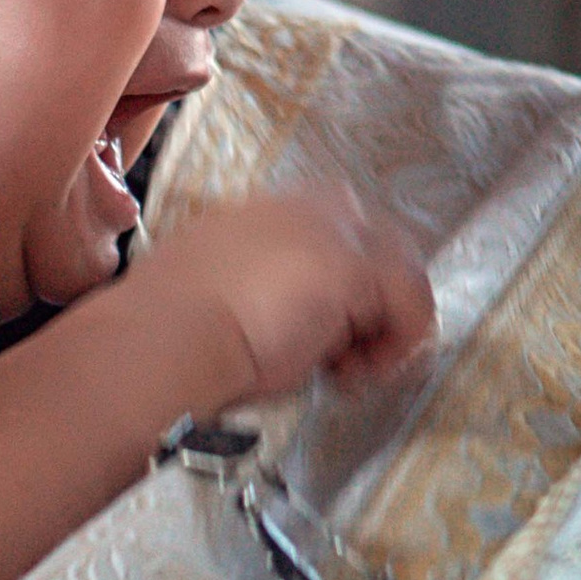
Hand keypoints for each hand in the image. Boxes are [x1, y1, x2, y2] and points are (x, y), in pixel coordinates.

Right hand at [143, 187, 434, 402]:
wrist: (168, 338)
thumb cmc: (177, 330)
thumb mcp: (220, 289)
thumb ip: (263, 287)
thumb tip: (292, 320)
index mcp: (277, 209)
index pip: (343, 243)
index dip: (345, 298)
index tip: (319, 342)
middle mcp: (315, 206)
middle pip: (383, 256)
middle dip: (372, 313)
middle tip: (337, 363)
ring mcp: (340, 230)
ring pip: (404, 280)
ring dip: (384, 334)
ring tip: (343, 372)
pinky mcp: (357, 266)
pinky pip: (412, 308)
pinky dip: (395, 348)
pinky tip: (350, 373)